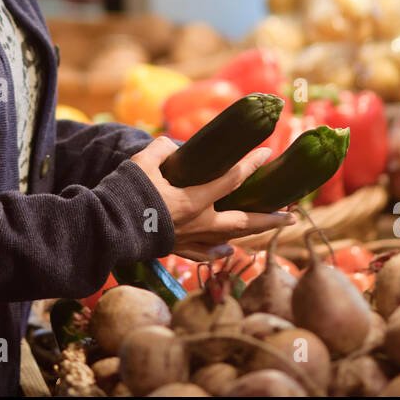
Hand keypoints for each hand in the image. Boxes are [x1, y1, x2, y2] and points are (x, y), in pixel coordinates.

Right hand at [130, 136, 295, 262]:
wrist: (106, 229)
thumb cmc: (125, 193)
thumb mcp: (144, 162)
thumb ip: (162, 149)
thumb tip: (170, 144)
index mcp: (193, 200)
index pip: (231, 180)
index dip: (250, 164)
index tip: (267, 152)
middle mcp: (198, 223)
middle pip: (243, 221)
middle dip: (270, 216)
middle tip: (293, 213)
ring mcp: (189, 239)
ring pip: (230, 239)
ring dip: (254, 233)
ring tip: (274, 228)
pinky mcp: (177, 248)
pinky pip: (203, 254)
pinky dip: (219, 252)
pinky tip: (229, 250)